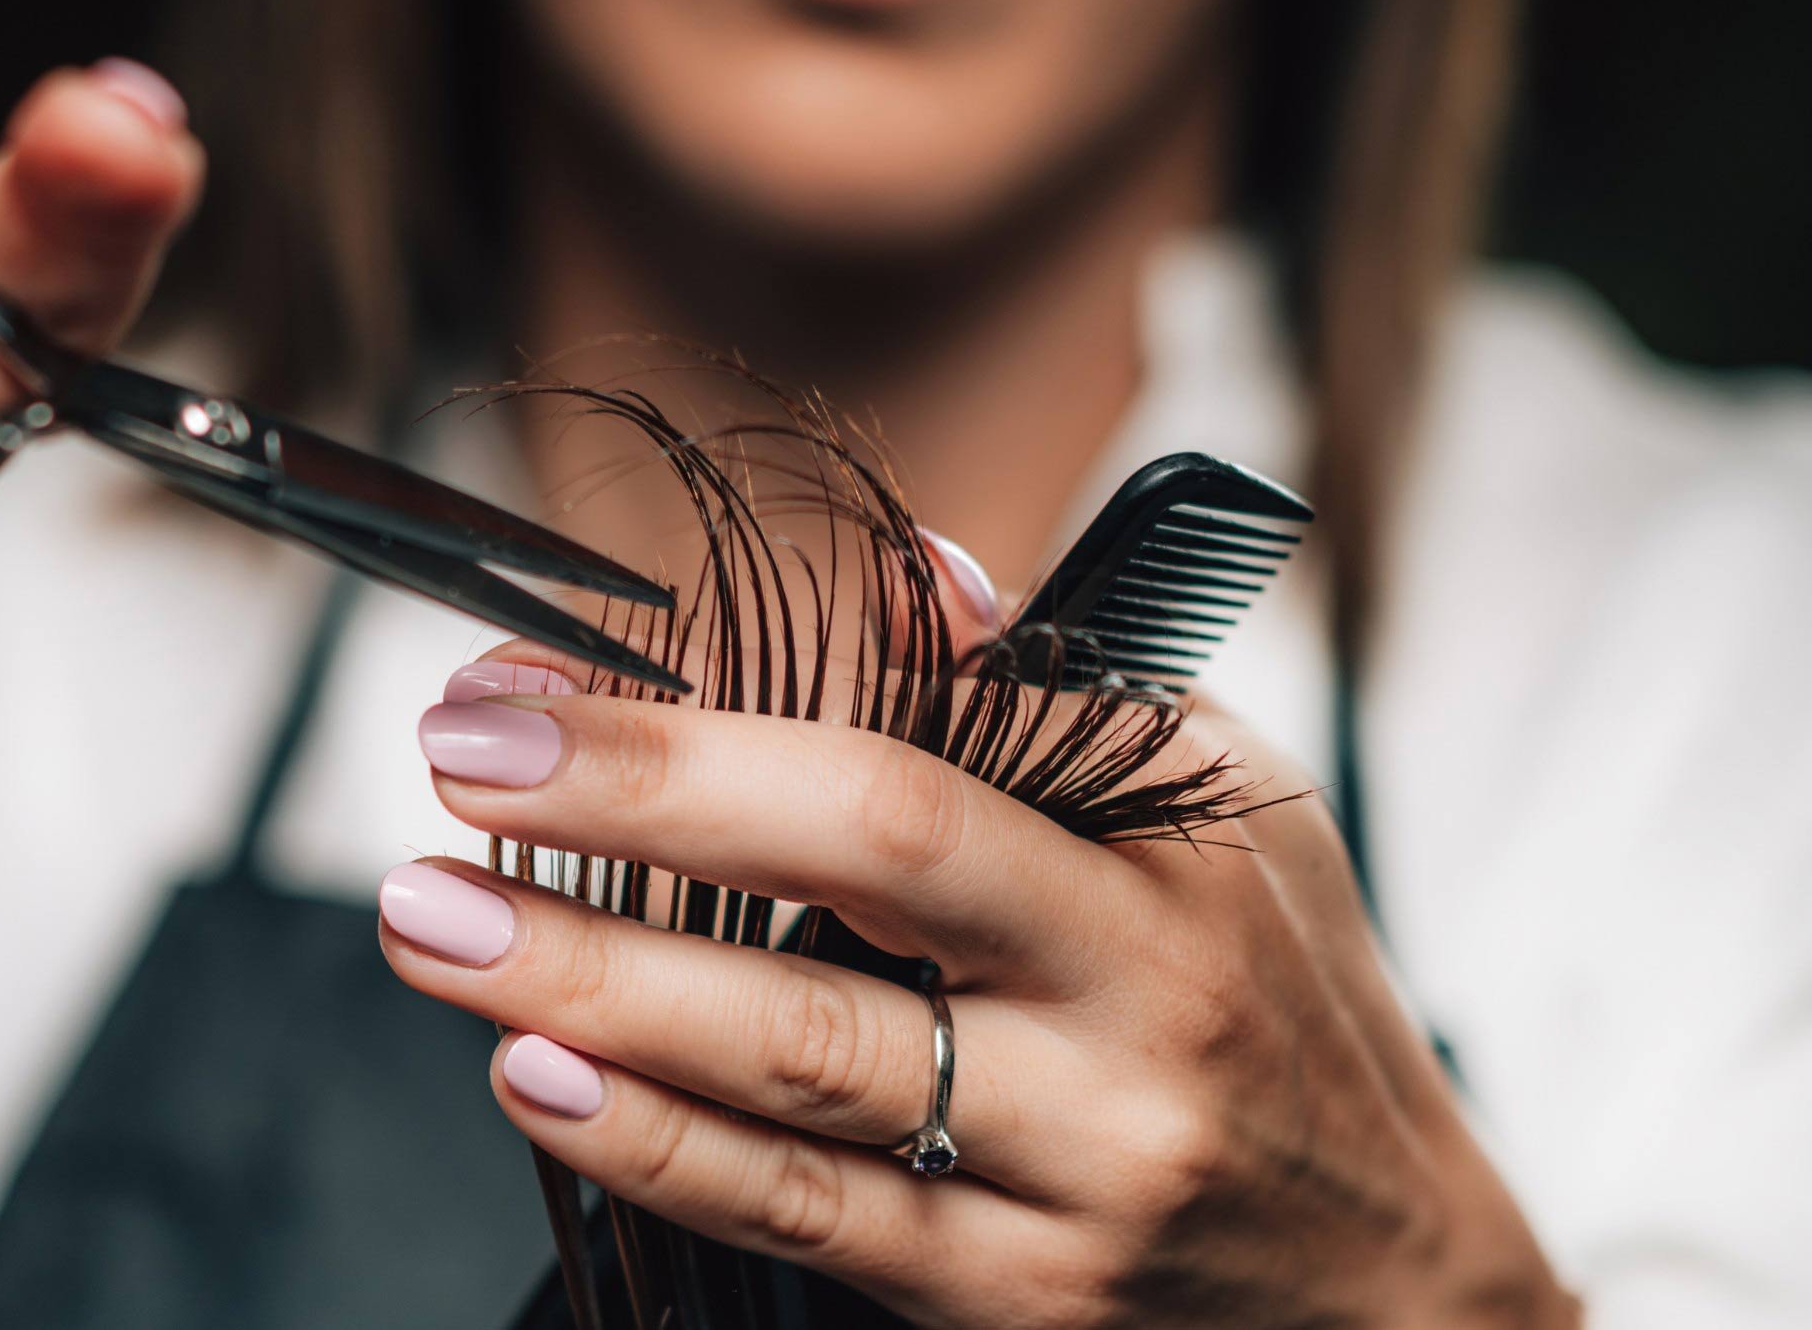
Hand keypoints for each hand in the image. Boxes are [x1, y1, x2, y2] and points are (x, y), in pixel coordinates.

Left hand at [384, 647, 1578, 1326]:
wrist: (1392, 1294)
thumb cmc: (1277, 1010)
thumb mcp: (1220, 824)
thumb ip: (1050, 702)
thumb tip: (904, 567)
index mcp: (1166, 858)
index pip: (920, 749)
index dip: (705, 713)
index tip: (527, 686)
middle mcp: (1131, 1006)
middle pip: (862, 876)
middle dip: (637, 808)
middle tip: (452, 765)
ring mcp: (1074, 1167)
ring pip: (803, 1066)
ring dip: (591, 985)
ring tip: (431, 925)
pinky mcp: (1012, 1301)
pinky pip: (807, 1216)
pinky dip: (654, 1146)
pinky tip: (536, 1079)